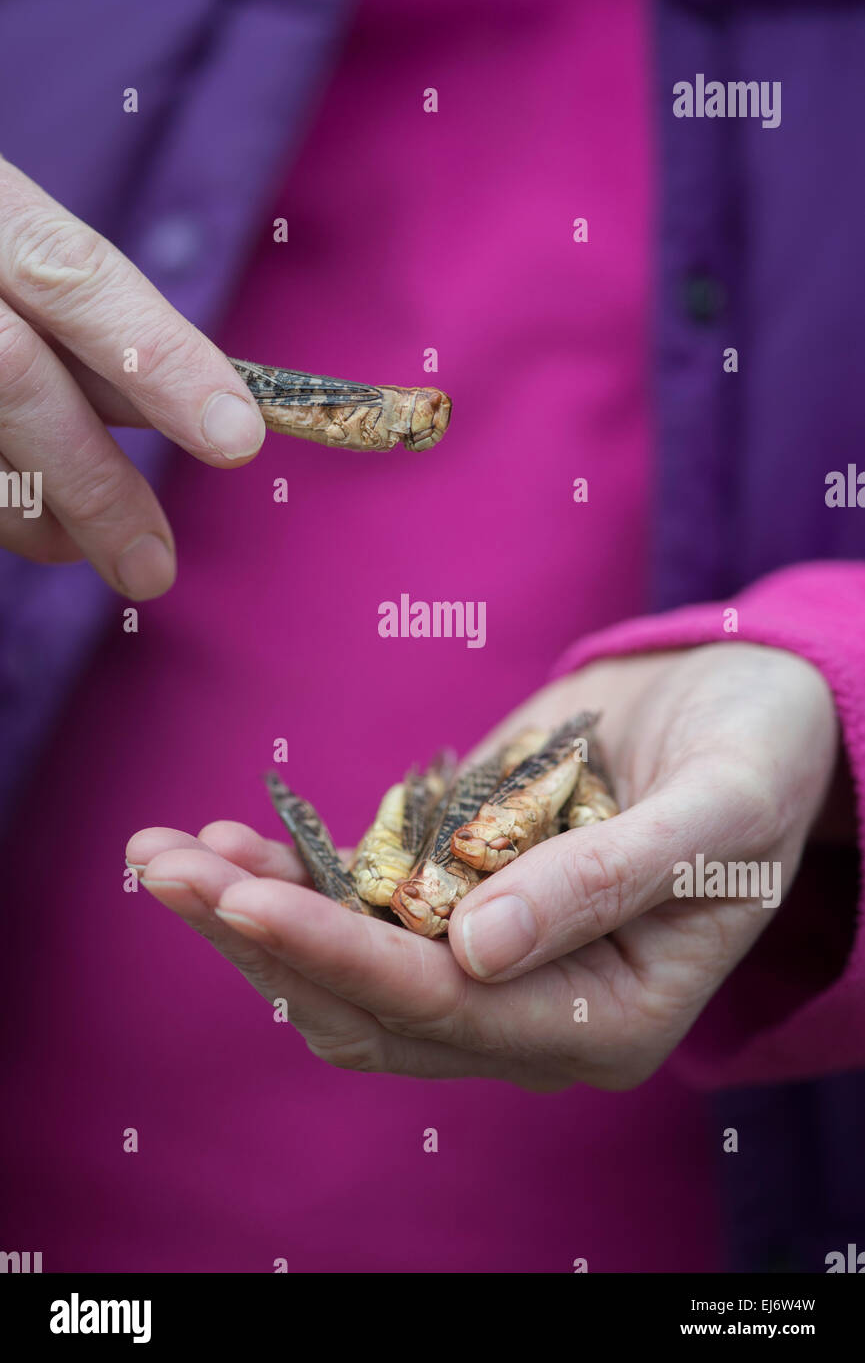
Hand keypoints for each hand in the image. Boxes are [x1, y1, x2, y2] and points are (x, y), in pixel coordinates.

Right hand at [0, 155, 265, 596]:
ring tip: (107, 554)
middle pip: (16, 378)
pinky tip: (44, 529)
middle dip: (96, 487)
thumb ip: (86, 315)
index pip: (76, 276)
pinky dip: (6, 513)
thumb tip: (212, 413)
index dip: (160, 361)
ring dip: (45, 519)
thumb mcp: (16, 242)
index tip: (237, 438)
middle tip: (153, 569)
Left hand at [128, 643, 836, 1088]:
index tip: (245, 897)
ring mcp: (490, 957)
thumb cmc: (763, 756)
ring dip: (253, 914)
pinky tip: (227, 839)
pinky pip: (360, 908)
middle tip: (165, 871)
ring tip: (161, 857)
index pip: (450, 1008)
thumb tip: (479, 951)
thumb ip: (611, 882)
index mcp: (609, 1019)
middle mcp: (536, 1010)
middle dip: (264, 938)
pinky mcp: (461, 895)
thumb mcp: (717, 810)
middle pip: (371, 1003)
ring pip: (346, 967)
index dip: (340, 953)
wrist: (754, 708)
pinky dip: (293, 877)